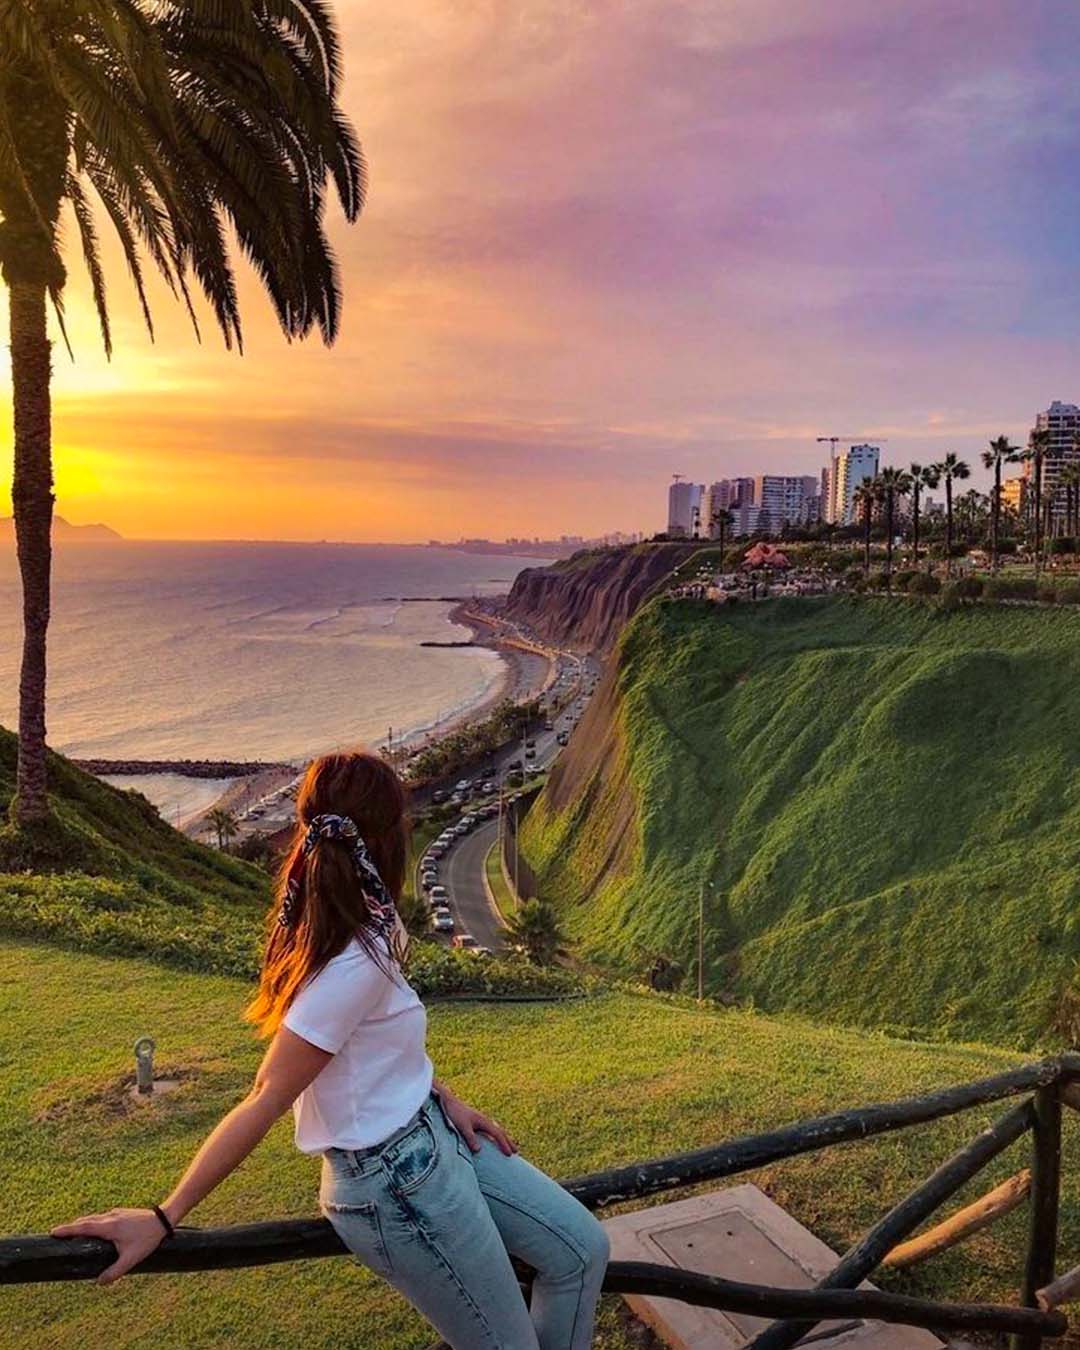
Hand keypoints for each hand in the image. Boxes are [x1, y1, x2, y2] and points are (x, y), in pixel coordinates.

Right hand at [51, 1207, 168, 1284]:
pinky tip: (94, 1230)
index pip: (83, 1226)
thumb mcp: (131, 1259)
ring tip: (72, 1233)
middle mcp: (110, 1217)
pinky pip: (102, 1218)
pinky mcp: (121, 1213)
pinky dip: (93, 1223)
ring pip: (94, 1218)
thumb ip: (114, 1272)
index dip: (67, 1229)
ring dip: (82, 1224)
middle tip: (57, 1235)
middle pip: (85, 1221)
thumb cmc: (147, 1239)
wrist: (164, 1220)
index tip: (53, 1232)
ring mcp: (116, 1213)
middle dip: (71, 1227)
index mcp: (109, 1227)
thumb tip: (99, 1283)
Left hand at [440, 1091, 517, 1155]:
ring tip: (507, 1146)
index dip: (504, 1145)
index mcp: (484, 1121)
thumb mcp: (462, 1127)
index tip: (510, 1155)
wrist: (448, 1101)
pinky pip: (489, 1130)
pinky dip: (494, 1136)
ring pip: (495, 1130)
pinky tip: (491, 1140)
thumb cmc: (454, 1113)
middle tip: (516, 1151)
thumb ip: (470, 1138)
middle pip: (500, 1131)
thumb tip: (478, 1150)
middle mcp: (484, 1120)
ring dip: (503, 1138)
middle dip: (508, 1141)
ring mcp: (480, 1120)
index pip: (497, 1134)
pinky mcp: (475, 1121)